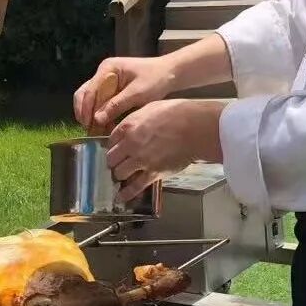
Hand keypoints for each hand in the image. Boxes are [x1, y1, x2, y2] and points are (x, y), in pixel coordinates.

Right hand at [73, 56, 176, 130]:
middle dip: (85, 112)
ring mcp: (107, 81)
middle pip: (86, 94)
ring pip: (92, 100)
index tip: (88, 125)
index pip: (89, 90)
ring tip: (97, 132)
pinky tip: (106, 127)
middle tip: (88, 130)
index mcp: (107, 69)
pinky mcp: (114, 90)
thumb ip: (116, 105)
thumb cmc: (156, 79)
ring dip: (93, 115)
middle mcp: (103, 74)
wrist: (171, 73)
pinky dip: (102, 115)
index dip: (86, 109)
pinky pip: (102, 103)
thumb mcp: (137, 93)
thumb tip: (97, 119)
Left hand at [106, 100, 224, 201]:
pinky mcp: (153, 173)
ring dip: (121, 175)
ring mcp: (140, 159)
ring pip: (119, 173)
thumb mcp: (152, 107)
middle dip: (114, 161)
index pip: (111, 140)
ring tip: (124, 176)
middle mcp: (130, 144)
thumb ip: (138, 118)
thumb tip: (135, 124)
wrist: (195, 128)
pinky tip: (121, 197)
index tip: (116, 149)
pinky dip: (127, 193)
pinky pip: (135, 186)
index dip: (113, 146)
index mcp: (129, 125)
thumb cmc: (178, 113)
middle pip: (111, 158)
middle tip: (118, 163)